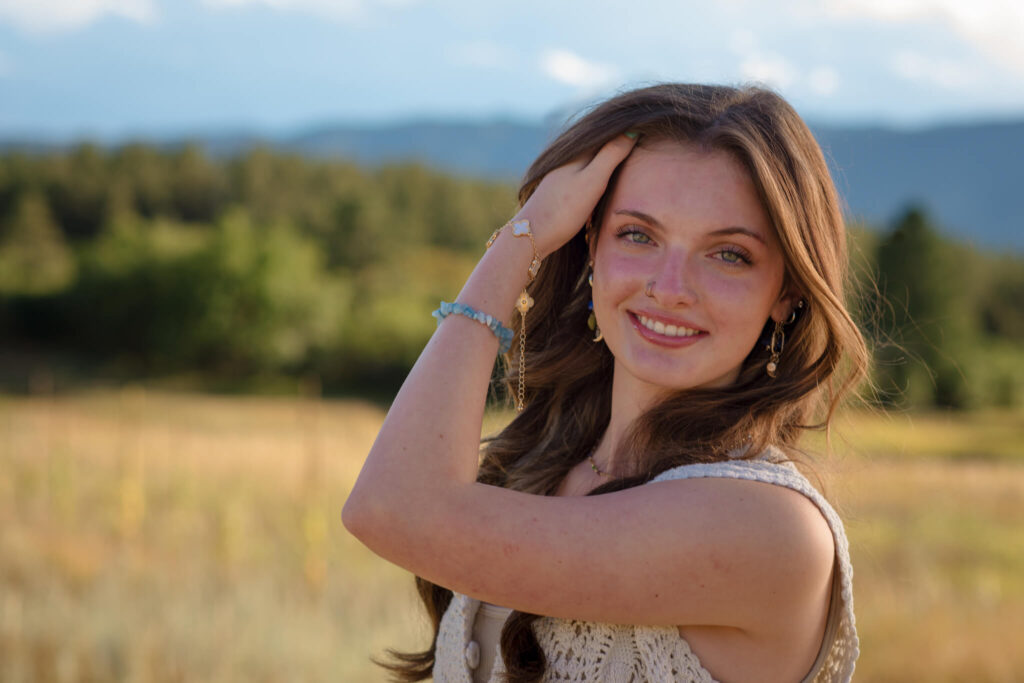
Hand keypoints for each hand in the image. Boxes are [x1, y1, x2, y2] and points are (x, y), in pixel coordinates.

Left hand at [514, 134, 637, 257]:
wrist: (532, 235)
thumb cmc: (564, 209)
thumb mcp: (593, 180)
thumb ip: (611, 155)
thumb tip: (633, 129)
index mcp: (577, 151)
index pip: (609, 133)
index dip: (628, 133)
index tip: (650, 133)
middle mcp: (568, 158)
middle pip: (600, 146)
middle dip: (619, 145)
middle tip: (645, 145)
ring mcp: (562, 174)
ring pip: (592, 162)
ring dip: (609, 161)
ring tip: (631, 161)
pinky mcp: (559, 190)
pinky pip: (585, 176)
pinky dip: (598, 176)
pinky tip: (605, 184)